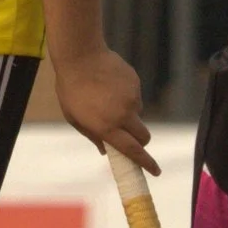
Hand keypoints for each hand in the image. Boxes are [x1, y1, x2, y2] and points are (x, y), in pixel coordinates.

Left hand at [52, 45, 157, 174]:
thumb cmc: (71, 89)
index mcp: (107, 127)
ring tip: (106, 99)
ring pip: (137, 114)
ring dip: (127, 114)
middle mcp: (123, 115)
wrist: (80, 56)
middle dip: (140, 142)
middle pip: (144, 137)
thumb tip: (105, 150)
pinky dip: (125, 97)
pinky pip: (134, 97)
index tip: (155, 171)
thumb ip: (93, 135)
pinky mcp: (135, 84)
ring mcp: (132, 98)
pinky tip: (109, 85)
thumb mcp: (74, 118)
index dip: (146, 163)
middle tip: (128, 137)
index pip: (132, 150)